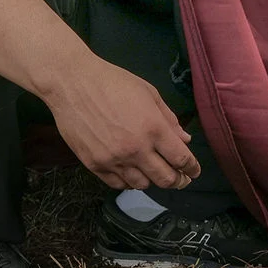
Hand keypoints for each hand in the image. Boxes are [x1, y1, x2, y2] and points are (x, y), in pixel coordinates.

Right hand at [43, 56, 199, 190]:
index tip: (194, 172)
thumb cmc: (114, 83)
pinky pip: (117, 184)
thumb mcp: (150, 94)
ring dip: (152, 181)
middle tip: (181, 179)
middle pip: (165, 179)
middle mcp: (136, 149)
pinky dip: (129, 182)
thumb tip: (185, 140)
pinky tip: (133, 174)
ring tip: (155, 173)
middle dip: (178, 181)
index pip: (181, 159)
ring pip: (142, 185)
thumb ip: (169, 120)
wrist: (73, 83)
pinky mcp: (94, 164)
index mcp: (154, 128)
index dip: (192, 169)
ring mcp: (113, 159)